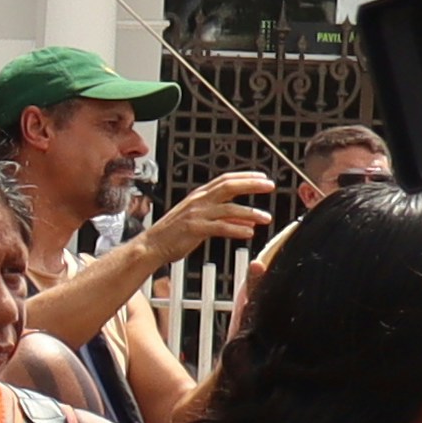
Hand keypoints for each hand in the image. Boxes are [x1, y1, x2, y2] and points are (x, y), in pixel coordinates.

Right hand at [153, 170, 278, 256]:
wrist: (151, 246)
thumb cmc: (174, 233)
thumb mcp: (200, 220)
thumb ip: (224, 217)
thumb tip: (248, 220)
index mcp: (199, 196)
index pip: (225, 180)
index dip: (245, 176)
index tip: (263, 177)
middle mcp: (198, 201)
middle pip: (228, 187)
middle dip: (251, 185)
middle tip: (269, 185)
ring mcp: (196, 214)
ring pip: (228, 208)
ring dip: (250, 212)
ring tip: (265, 218)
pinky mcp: (194, 229)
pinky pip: (220, 227)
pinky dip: (236, 229)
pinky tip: (248, 232)